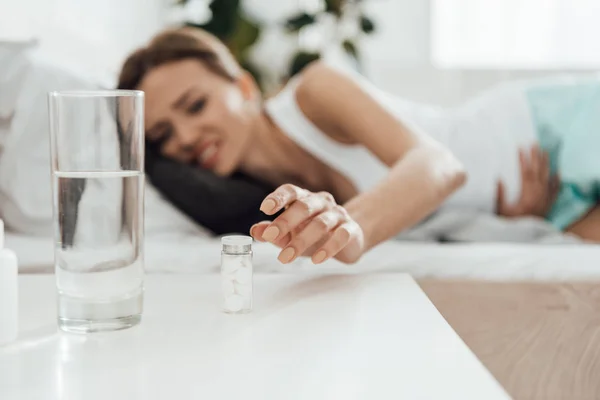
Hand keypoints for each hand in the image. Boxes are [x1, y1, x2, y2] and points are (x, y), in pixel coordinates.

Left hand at [250, 184, 364, 263]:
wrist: (349, 239)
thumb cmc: (314, 233)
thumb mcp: (290, 234)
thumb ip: (273, 233)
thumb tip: (255, 231)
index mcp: (304, 199)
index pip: (291, 191)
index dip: (278, 197)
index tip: (265, 208)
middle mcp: (322, 202)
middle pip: (304, 206)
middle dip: (286, 221)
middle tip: (271, 236)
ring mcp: (338, 214)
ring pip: (321, 223)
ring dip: (302, 240)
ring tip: (286, 257)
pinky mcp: (351, 229)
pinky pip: (341, 236)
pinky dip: (328, 247)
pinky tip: (316, 259)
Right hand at [497, 145, 559, 217]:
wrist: (523, 237)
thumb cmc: (509, 223)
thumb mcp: (501, 210)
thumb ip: (500, 195)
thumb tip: (498, 179)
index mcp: (526, 195)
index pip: (525, 173)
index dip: (523, 160)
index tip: (520, 148)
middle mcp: (538, 195)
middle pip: (538, 172)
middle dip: (536, 157)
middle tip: (534, 144)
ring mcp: (545, 199)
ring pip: (547, 178)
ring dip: (546, 164)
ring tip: (544, 151)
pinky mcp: (548, 204)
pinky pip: (555, 190)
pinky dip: (557, 181)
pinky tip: (557, 172)